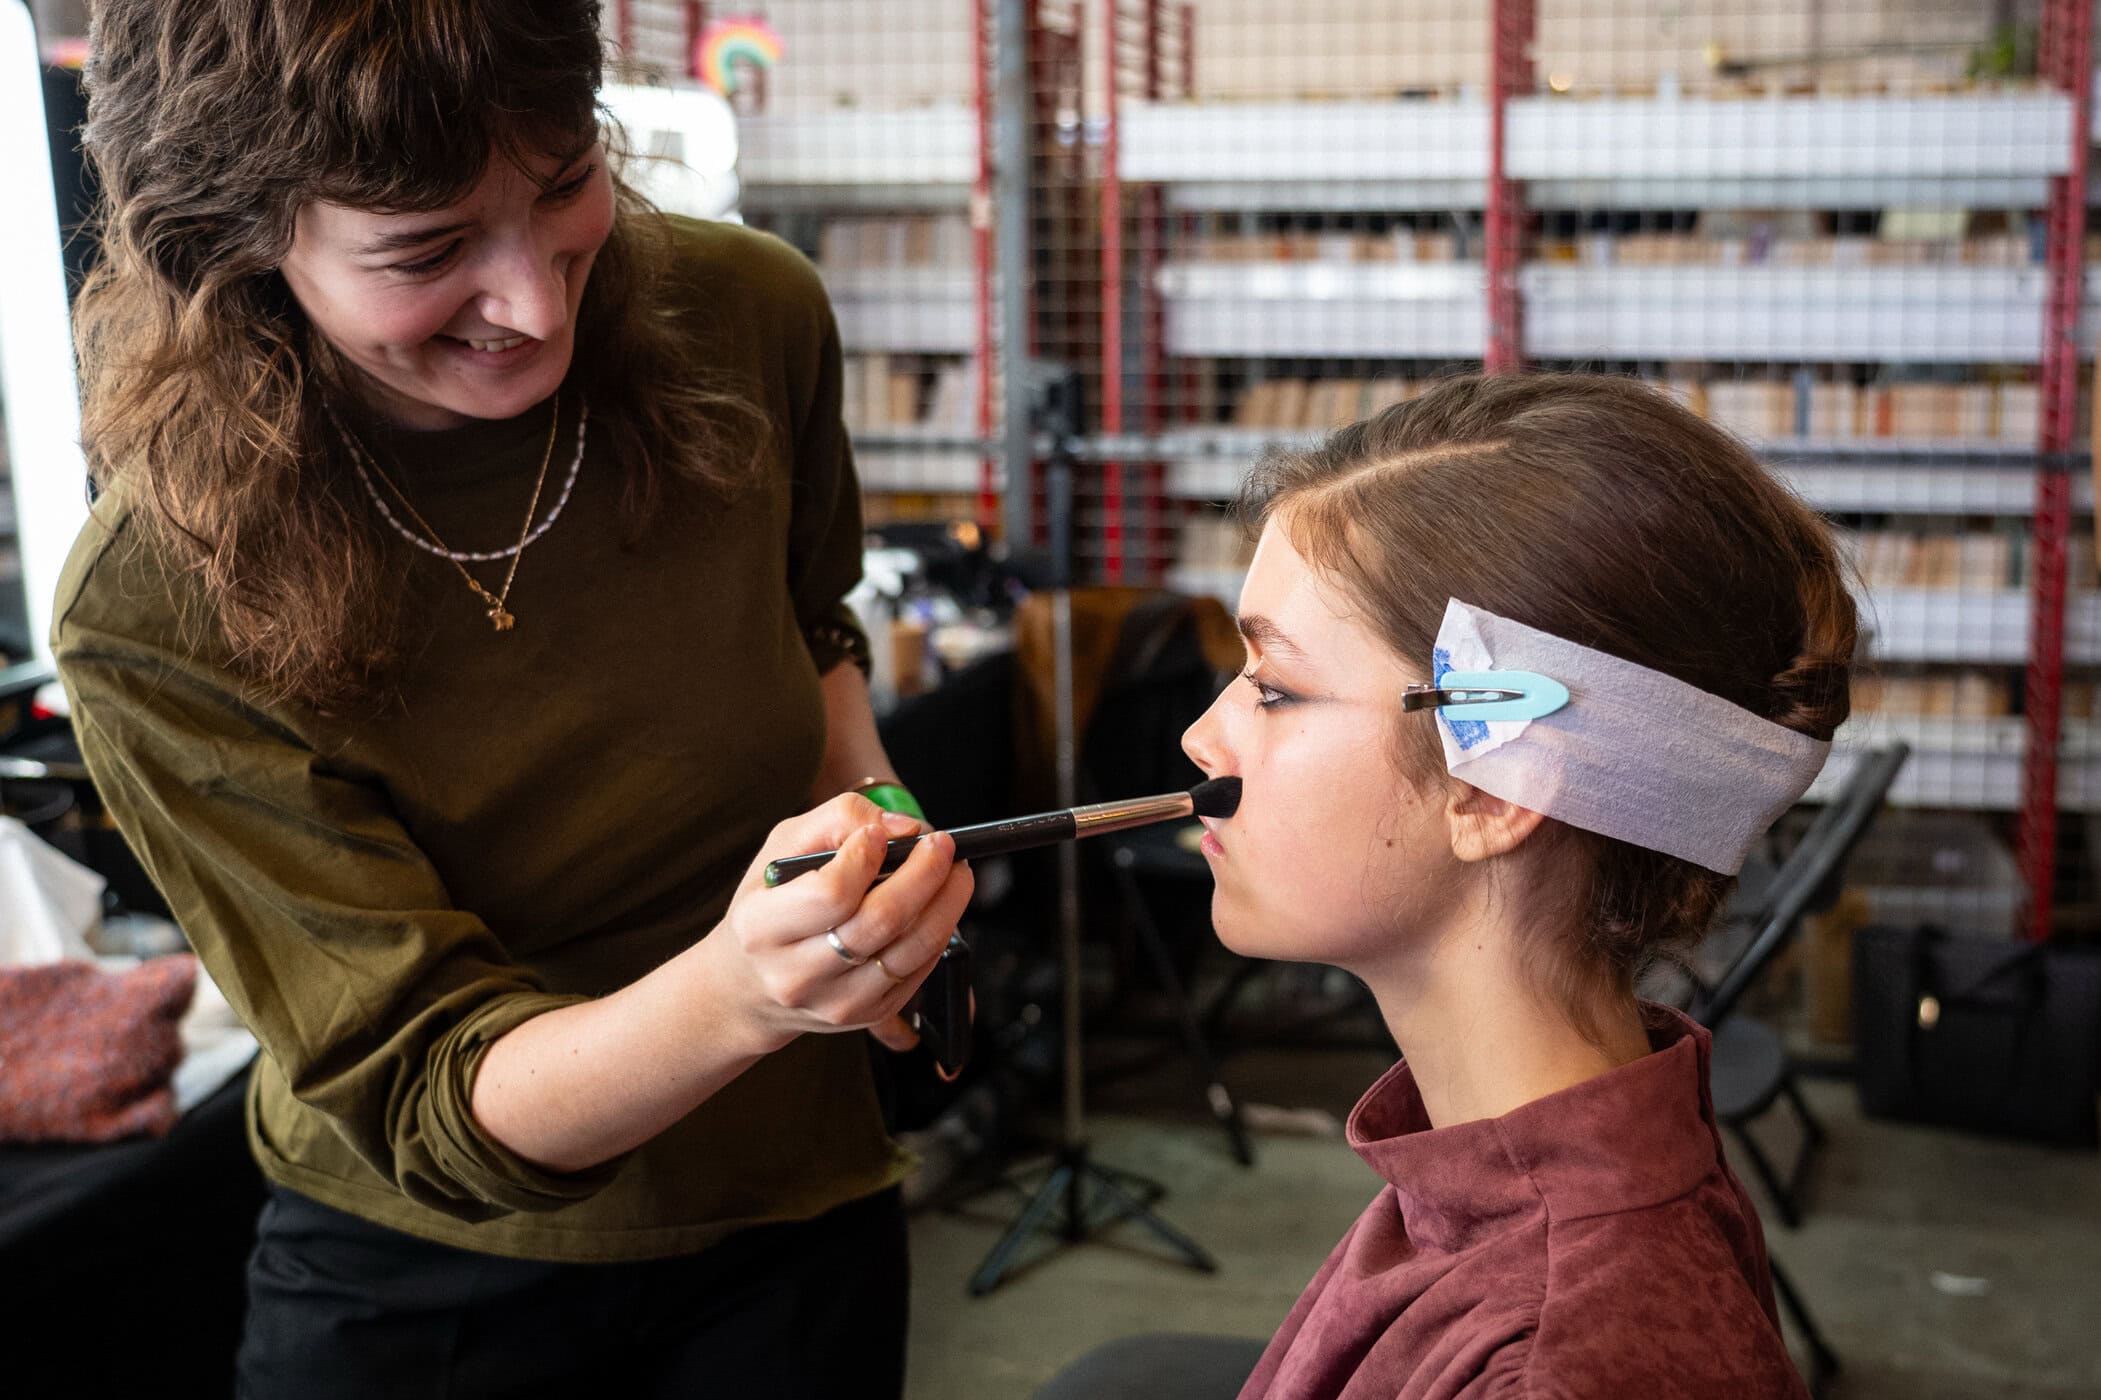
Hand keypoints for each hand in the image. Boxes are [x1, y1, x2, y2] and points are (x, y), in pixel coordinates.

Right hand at [713, 794, 973, 1053]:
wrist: (749, 985)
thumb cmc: (770, 903)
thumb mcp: (781, 848)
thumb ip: (838, 820)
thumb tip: (903, 828)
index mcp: (762, 928)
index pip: (829, 894)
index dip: (864, 858)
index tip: (880, 834)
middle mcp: (795, 974)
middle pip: (880, 921)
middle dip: (924, 874)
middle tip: (943, 845)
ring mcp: (833, 1002)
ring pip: (909, 950)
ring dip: (946, 903)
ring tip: (955, 871)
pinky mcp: (866, 1015)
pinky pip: (918, 972)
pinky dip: (939, 933)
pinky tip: (939, 907)